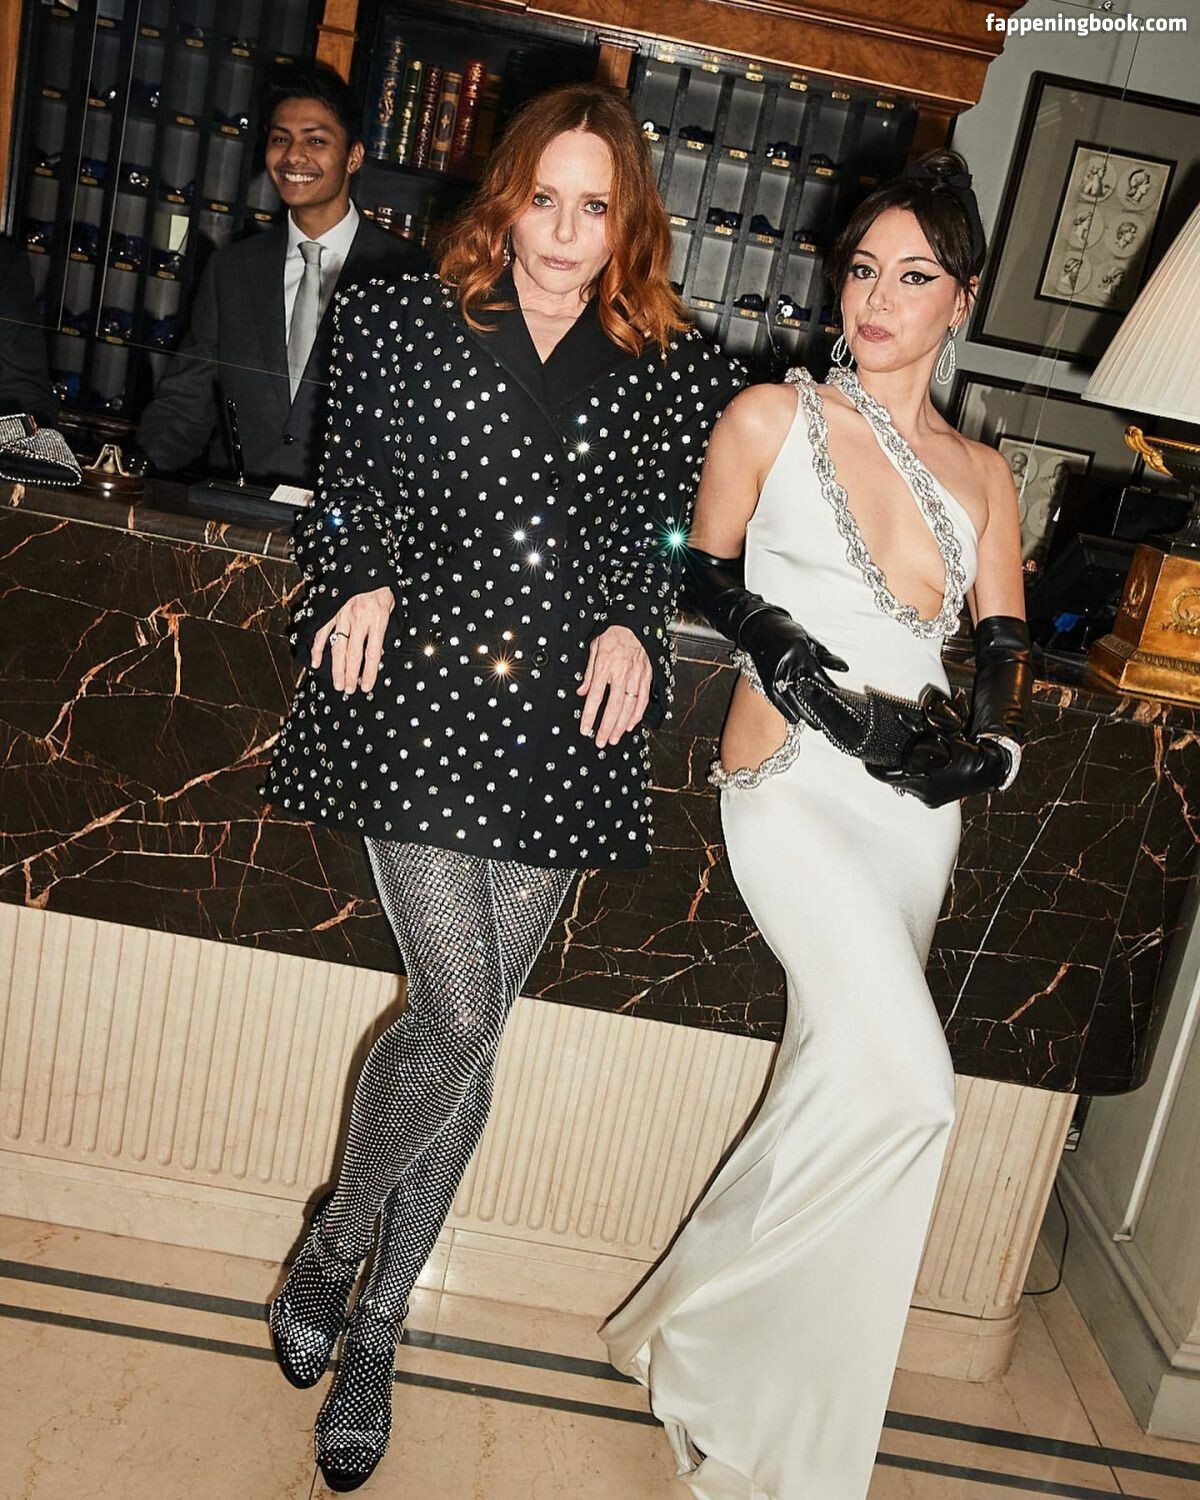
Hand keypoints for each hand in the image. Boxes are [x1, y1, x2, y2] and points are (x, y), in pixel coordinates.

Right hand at [311, 586, 394, 693]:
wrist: (366, 563)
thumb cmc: (382, 586)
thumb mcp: (392, 606)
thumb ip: (385, 628)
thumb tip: (378, 652)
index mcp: (377, 620)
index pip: (373, 654)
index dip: (369, 673)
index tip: (366, 687)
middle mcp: (359, 620)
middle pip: (353, 655)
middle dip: (350, 675)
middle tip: (348, 690)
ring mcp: (342, 615)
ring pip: (337, 647)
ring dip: (336, 668)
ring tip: (337, 684)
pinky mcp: (330, 610)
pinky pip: (322, 632)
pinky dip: (317, 648)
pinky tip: (316, 663)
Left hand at [576, 624, 651, 747]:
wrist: (635, 623)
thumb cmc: (613, 635)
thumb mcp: (594, 649)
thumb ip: (588, 673)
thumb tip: (582, 692)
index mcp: (605, 667)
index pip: (595, 697)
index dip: (589, 715)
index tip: (585, 729)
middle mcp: (621, 673)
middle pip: (613, 707)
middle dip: (607, 727)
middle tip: (601, 741)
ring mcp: (636, 676)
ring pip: (629, 707)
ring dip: (621, 726)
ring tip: (614, 739)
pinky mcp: (646, 677)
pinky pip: (642, 700)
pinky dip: (637, 715)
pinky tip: (630, 725)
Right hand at [739, 607, 848, 725]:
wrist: (760, 628)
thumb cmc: (787, 633)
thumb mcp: (810, 641)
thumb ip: (827, 657)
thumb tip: (844, 668)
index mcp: (802, 653)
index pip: (819, 676)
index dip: (828, 690)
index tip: (837, 701)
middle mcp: (788, 664)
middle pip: (804, 691)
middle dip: (815, 707)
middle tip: (825, 720)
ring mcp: (776, 672)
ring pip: (790, 697)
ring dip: (802, 712)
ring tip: (813, 724)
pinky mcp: (765, 677)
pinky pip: (775, 697)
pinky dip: (784, 709)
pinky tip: (793, 719)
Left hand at [866, 732, 1010, 807]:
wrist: (987, 770)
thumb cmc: (965, 752)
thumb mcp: (941, 738)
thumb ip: (919, 730)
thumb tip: (900, 718)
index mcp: (921, 779)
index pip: (886, 776)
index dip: (874, 768)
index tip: (868, 760)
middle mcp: (923, 793)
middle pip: (895, 781)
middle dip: (892, 770)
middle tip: (887, 758)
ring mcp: (928, 800)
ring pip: (906, 786)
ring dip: (906, 775)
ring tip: (910, 763)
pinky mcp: (933, 803)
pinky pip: (917, 791)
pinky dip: (917, 781)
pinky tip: (922, 772)